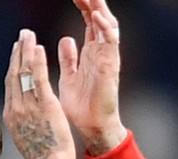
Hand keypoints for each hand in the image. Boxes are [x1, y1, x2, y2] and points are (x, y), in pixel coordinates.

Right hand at [4, 29, 75, 158]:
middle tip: (21, 36)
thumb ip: (24, 121)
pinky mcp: (44, 105)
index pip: (11, 85)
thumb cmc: (41, 157)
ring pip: (24, 72)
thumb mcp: (27, 136)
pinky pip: (38, 78)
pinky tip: (38, 48)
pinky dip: (37, 62)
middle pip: (14, 74)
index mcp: (12, 115)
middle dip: (17, 53)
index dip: (13, 66)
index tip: (16, 52)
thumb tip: (24, 114)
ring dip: (26, 51)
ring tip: (28, 35)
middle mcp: (17, 108)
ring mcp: (29, 105)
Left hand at [58, 0, 126, 154]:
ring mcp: (108, 57)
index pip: (89, 22)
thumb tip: (66, 39)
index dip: (83, 6)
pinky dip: (104, 27)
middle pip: (100, 19)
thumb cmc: (82, 106)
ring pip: (108, 25)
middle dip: (93, 2)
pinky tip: (95, 15)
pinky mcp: (111, 66)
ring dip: (100, 8)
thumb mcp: (69, 77)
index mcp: (91, 53)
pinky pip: (110, 42)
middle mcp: (101, 52)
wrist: (92, 127)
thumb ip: (69, 58)